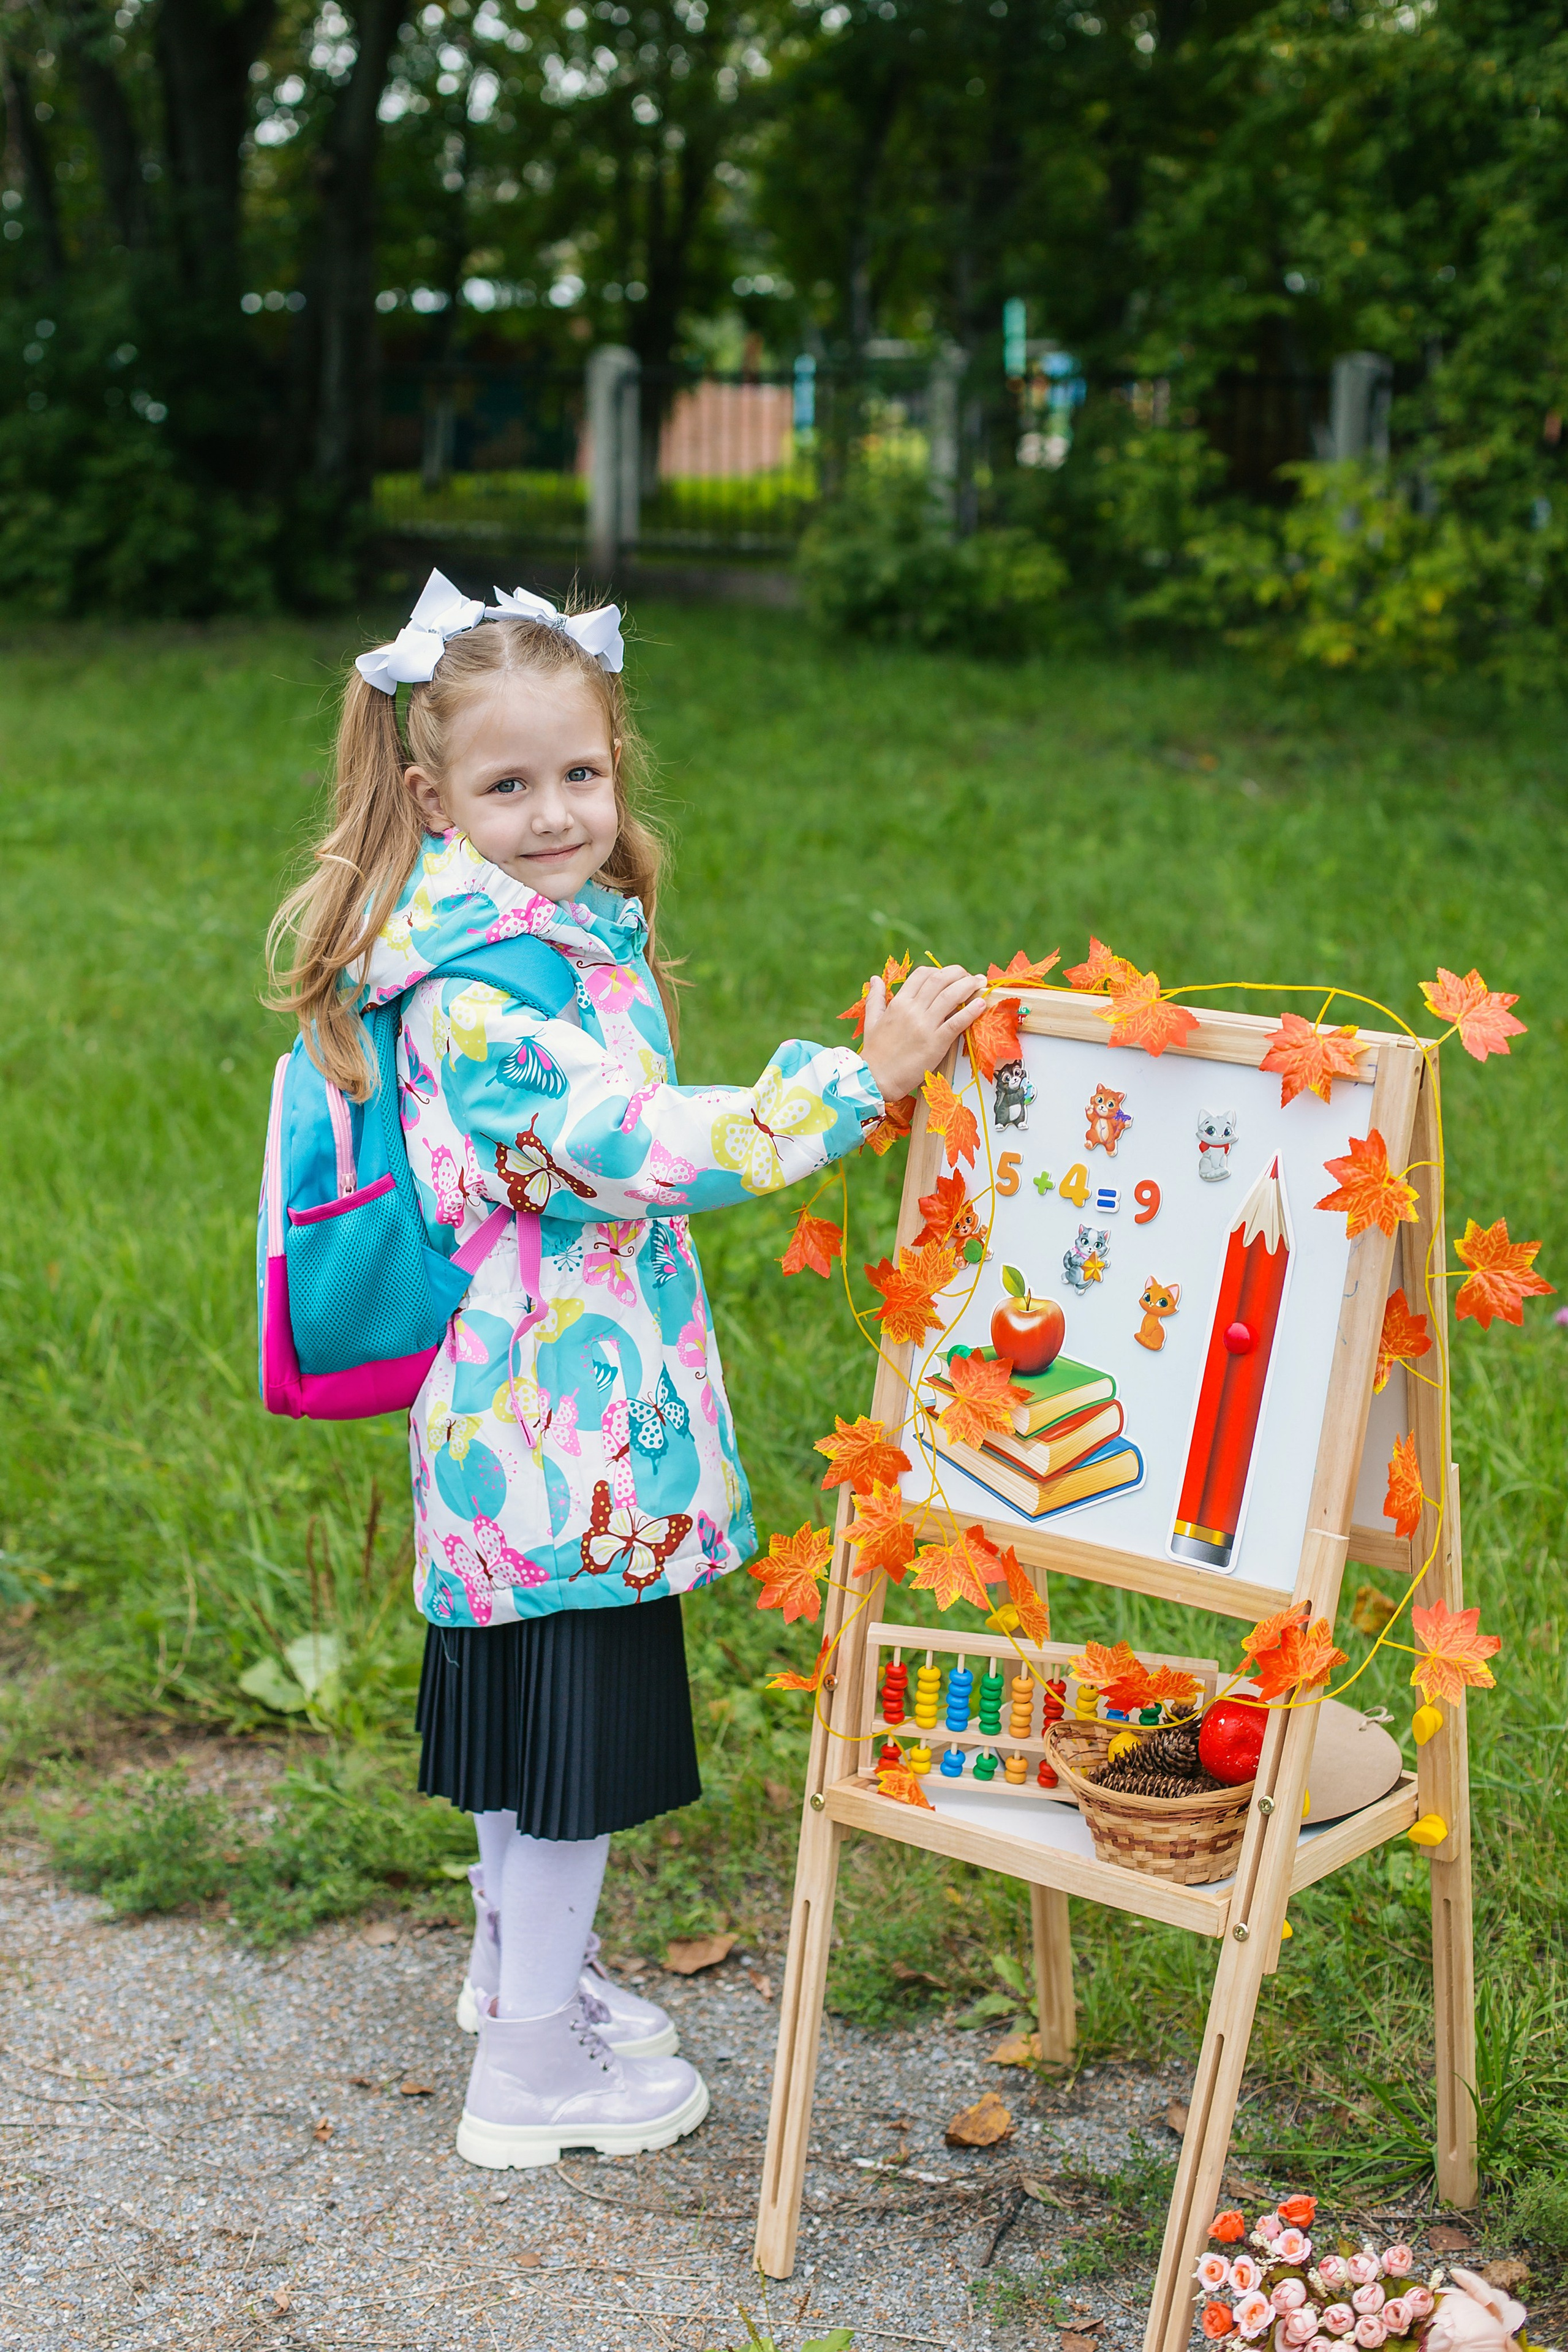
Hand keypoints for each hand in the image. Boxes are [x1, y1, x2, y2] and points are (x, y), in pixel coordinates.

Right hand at [859, 963, 988, 1103]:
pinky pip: (957, 1022)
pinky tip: (981, 1003)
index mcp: (898, 1003)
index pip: (922, 975)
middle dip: (959, 973)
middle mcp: (912, 1010)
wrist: (875, 1079)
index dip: (939, 970)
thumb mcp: (871, 1021)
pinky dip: (971, 1011)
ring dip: (968, 985)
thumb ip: (875, 998)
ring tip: (980, 983)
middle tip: (970, 977)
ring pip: (951, 996)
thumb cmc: (874, 1053)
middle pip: (940, 979)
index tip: (950, 976)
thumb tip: (874, 978)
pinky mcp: (936, 1044)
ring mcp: (925, 1026)